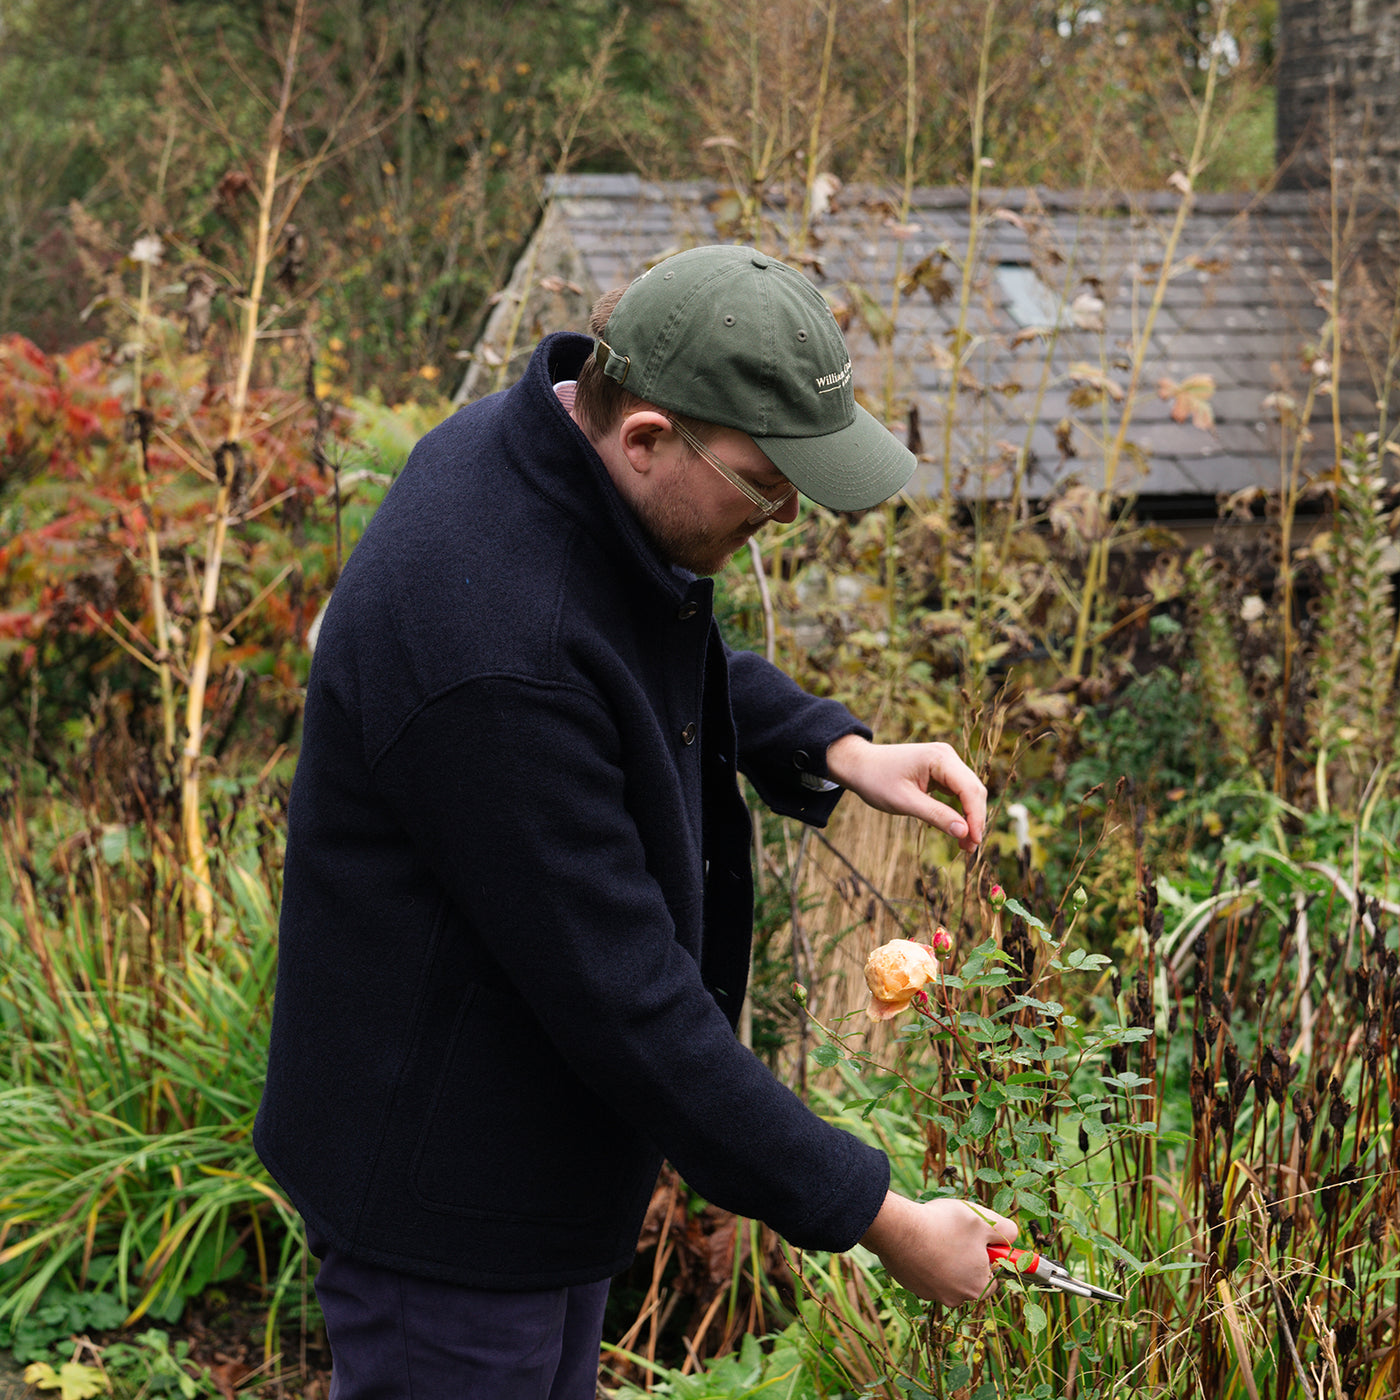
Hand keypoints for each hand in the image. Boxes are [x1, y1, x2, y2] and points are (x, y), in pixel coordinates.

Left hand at [825, 735, 985, 851]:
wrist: (859, 765)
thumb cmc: (876, 780)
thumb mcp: (904, 802)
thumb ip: (936, 815)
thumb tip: (964, 832)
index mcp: (940, 758)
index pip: (969, 789)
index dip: (975, 817)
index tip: (974, 842)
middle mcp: (947, 756)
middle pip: (974, 790)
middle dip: (975, 820)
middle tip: (969, 849)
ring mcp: (945, 762)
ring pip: (968, 792)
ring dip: (969, 817)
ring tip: (964, 844)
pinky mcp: (940, 771)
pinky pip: (958, 792)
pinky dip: (959, 810)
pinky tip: (956, 828)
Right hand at [858, 1194, 1017, 1304]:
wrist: (898, 1229)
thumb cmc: (943, 1225)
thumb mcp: (984, 1220)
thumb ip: (1006, 1231)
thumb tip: (1013, 1237)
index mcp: (977, 1287)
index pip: (994, 1278)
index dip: (989, 1256)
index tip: (980, 1239)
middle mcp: (955, 1297)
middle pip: (969, 1277)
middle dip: (966, 1257)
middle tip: (957, 1233)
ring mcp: (930, 1293)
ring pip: (946, 1275)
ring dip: (945, 1257)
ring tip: (937, 1233)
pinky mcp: (911, 1285)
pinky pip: (926, 1273)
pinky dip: (926, 1259)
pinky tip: (920, 1240)